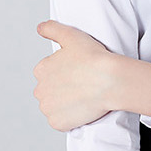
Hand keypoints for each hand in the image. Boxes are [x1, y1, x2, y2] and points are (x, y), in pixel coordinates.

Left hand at [34, 21, 150, 131]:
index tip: (77, 73)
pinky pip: (60, 122)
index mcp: (41, 70)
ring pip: (54, 107)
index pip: (48, 74)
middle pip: (49, 91)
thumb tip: (40, 28)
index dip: (64, 73)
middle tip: (81, 86)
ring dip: (64, 105)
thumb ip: (52, 29)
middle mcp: (39, 90)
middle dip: (62, 90)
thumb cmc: (94, 58)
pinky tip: (81, 109)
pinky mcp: (58, 123)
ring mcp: (48, 108)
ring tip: (83, 98)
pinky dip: (69, 119)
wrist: (111, 80)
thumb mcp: (71, 35)